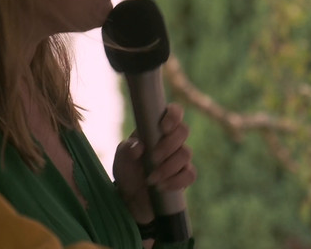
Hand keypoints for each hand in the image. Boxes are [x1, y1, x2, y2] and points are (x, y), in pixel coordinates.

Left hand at [112, 103, 196, 223]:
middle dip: (168, 145)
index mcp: (156, 129)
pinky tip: (162, 186)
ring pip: (186, 153)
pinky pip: (190, 174)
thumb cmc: (127, 172)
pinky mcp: (184, 176)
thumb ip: (126, 151)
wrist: (132, 199)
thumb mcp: (121, 160)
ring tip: (151, 179)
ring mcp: (180, 158)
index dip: (173, 115)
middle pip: (183, 131)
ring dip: (168, 166)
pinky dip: (176, 181)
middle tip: (153, 158)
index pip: (174, 112)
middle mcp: (171, 140)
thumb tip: (139, 146)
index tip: (164, 127)